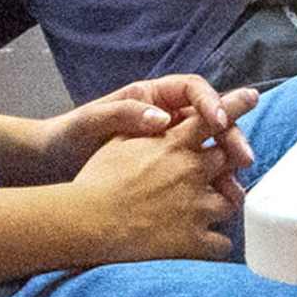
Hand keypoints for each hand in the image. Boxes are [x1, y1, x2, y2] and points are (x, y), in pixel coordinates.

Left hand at [35, 75, 255, 186]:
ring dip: (228, 170)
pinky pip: (198, 176)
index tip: (220, 121)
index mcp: (153, 96)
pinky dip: (212, 189)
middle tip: (245, 158)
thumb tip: (161, 118)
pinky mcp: (168, 173)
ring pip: (211, 151)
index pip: (194, 91)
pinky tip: (220, 205)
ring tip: (236, 191)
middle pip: (213, 121)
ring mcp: (170, 146)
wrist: (52, 165)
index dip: (213, 102)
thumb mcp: (92, 120)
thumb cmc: (70, 136)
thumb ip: (125, 114)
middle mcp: (168, 117)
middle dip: (232, 138)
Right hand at [69, 87, 255, 263]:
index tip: (252, 97)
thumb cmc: (95, 183)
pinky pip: (222, 242)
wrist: (86, 223)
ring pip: (231, 201)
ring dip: (222, 204)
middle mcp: (192, 171)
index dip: (236, 105)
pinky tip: (203, 244)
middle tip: (220, 175)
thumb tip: (165, 118)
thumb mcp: (118, 143)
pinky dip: (215, 243)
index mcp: (174, 144)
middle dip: (228, 166)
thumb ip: (147, 129)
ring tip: (206, 213)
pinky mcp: (194, 239)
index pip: (213, 118)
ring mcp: (197, 206)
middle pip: (229, 160)